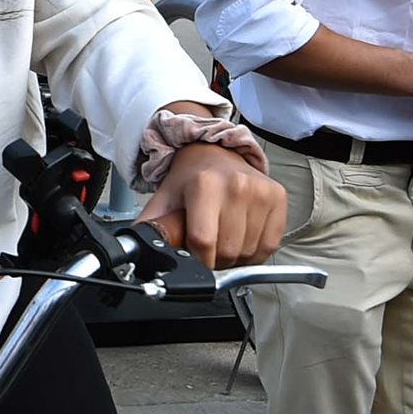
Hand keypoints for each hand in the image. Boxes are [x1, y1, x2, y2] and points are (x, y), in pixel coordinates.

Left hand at [137, 143, 285, 269]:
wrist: (214, 154)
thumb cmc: (190, 179)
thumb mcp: (164, 200)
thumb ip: (150, 228)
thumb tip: (134, 254)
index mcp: (205, 185)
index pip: (203, 242)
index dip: (197, 260)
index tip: (194, 257)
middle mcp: (236, 185)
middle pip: (227, 251)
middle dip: (214, 259)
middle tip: (207, 245)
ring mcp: (261, 191)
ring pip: (249, 253)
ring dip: (235, 257)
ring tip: (224, 237)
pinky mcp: (278, 197)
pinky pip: (269, 245)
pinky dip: (255, 251)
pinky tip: (242, 236)